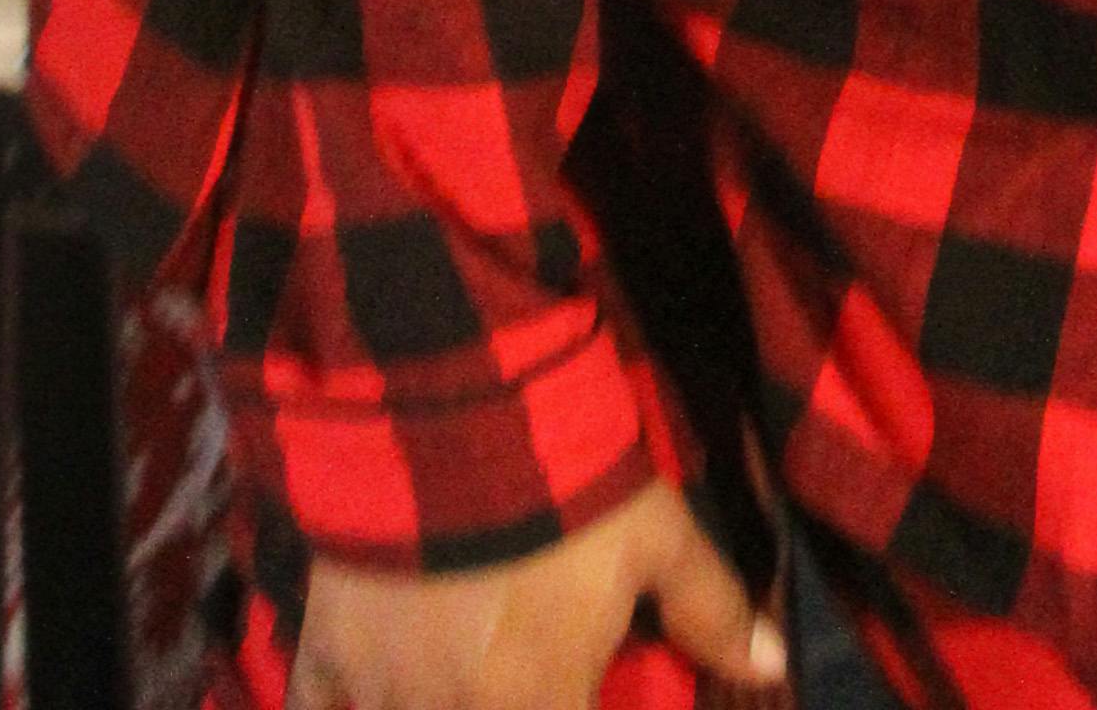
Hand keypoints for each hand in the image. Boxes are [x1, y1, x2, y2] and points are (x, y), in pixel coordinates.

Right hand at [292, 485, 782, 709]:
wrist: (446, 416)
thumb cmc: (567, 488)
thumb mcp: (656, 537)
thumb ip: (710, 609)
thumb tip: (773, 664)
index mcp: (534, 709)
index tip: (573, 700)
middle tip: (516, 690)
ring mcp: (380, 694)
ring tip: (459, 691)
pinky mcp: (323, 653)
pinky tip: (365, 702)